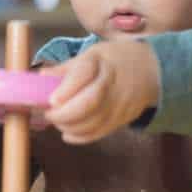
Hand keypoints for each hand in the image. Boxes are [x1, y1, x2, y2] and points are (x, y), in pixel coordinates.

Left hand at [42, 40, 159, 143]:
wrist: (150, 70)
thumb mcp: (91, 54)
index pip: (84, 73)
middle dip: (64, 113)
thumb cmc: (113, 60)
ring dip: (70, 126)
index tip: (52, 100)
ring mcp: (119, 104)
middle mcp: (112, 83)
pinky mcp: (122, 119)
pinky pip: (100, 133)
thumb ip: (65, 68)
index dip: (67, 88)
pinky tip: (68, 133)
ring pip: (94, 122)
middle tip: (49, 114)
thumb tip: (41, 78)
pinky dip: (80, 137)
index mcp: (101, 61)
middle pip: (90, 102)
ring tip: (57, 121)